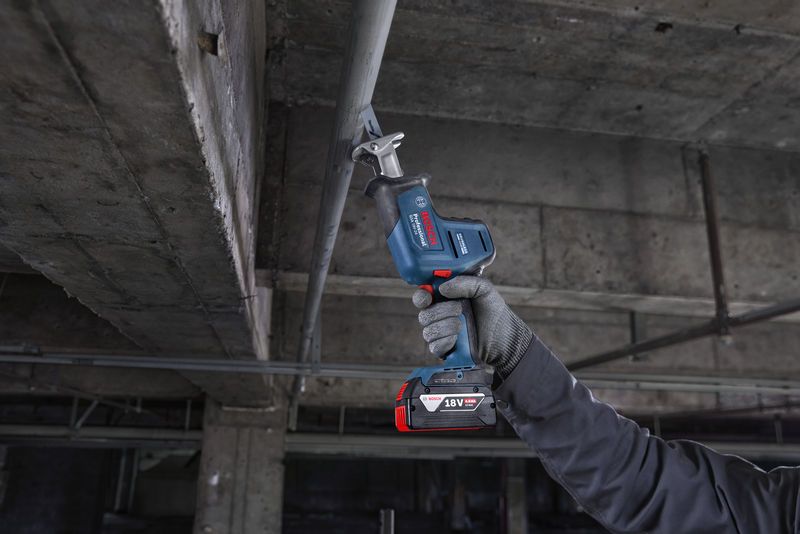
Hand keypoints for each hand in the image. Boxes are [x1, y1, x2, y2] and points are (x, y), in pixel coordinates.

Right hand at [412, 276, 532, 378]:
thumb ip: (465, 282)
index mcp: (444, 299)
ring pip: (428, 331)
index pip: (422, 297)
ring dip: (446, 327)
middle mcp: (439, 316)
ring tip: (462, 325)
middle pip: (424, 315)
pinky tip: (457, 339)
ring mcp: (441, 334)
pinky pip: (434, 346)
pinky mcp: (445, 350)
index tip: (428, 297)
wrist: (505, 337)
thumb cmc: (494, 311)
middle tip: (459, 309)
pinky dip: (445, 341)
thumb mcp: (483, 288)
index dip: (421, 297)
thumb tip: (443, 288)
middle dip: (441, 311)